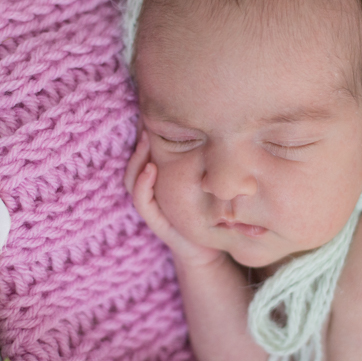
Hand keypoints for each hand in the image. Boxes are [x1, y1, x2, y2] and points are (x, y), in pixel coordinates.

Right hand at [125, 129, 224, 267]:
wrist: (210, 248)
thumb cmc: (212, 212)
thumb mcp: (213, 182)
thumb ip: (213, 161)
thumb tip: (229, 129)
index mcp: (161, 179)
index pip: (147, 151)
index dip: (144, 132)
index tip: (151, 112)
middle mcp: (152, 190)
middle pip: (135, 160)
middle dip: (137, 139)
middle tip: (144, 120)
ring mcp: (152, 205)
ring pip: (132, 178)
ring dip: (137, 159)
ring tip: (145, 140)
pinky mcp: (156, 220)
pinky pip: (142, 201)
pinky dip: (142, 184)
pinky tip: (150, 169)